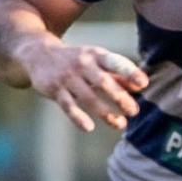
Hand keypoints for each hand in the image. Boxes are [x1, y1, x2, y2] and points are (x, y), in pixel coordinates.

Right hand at [22, 40, 149, 132]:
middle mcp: (82, 64)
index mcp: (96, 55)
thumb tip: (140, 87)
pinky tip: (89, 127)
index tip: (143, 84)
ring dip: (105, 112)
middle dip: (120, 97)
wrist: (38, 53)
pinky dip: (78, 117)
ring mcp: (67, 77)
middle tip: (134, 111)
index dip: (130, 72)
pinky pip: (68, 105)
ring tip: (120, 124)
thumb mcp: (95, 60)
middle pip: (103, 82)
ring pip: (88, 97)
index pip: (115, 62)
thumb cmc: (75, 59)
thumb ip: (117, 73)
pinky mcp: (54, 89)